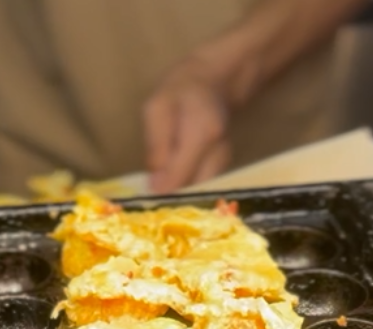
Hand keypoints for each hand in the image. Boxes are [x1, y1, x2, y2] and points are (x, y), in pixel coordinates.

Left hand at [143, 57, 232, 192]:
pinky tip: (174, 186)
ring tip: (161, 194)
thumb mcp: (156, 109)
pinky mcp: (224, 166)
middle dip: (174, 198)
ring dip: (182, 195)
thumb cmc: (180, 91)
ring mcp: (225, 160)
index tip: (147, 197)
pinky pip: (206, 185)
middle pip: (196, 190)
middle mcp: (219, 152)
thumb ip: (156, 145)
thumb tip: (155, 185)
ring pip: (203, 192)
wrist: (213, 83)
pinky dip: (190, 189)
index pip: (182, 175)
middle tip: (152, 201)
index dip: (164, 191)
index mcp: (202, 134)